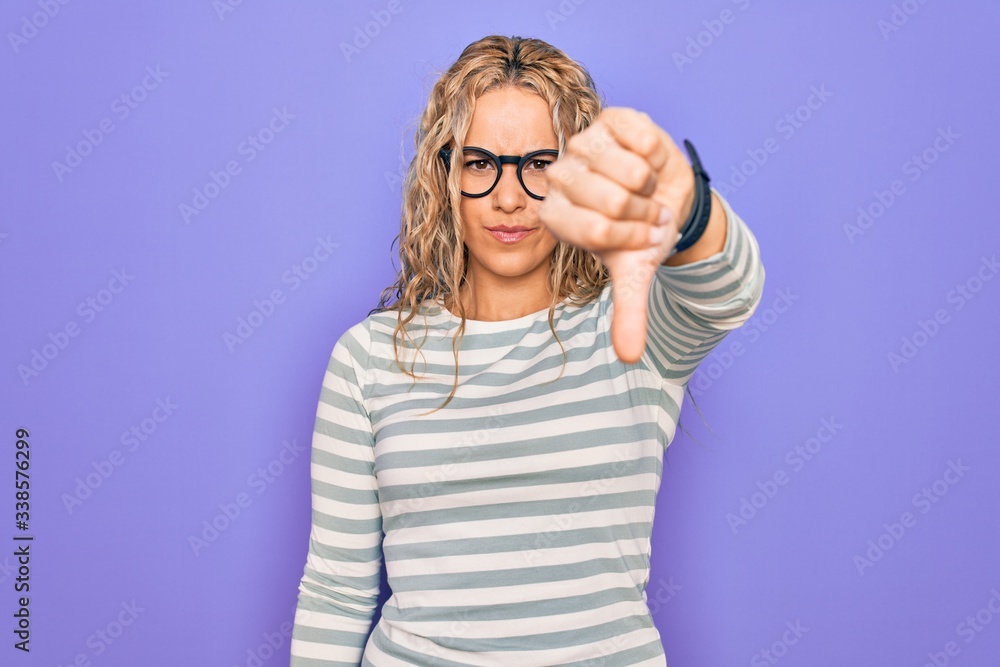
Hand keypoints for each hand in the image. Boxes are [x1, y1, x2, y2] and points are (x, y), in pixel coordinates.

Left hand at [538, 107, 695, 363]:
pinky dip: (656, 154)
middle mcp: (559, 176)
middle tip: (642, 211)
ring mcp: (582, 143)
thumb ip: (628, 313)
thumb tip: (631, 357)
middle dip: (643, 212)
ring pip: (629, 170)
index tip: (636, 236)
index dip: (629, 235)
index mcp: (555, 215)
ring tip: (644, 187)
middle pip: (613, 200)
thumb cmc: (640, 233)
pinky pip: (641, 137)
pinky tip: (648, 159)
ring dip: (651, 184)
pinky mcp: (610, 118)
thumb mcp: (634, 273)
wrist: (666, 194)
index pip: (594, 230)